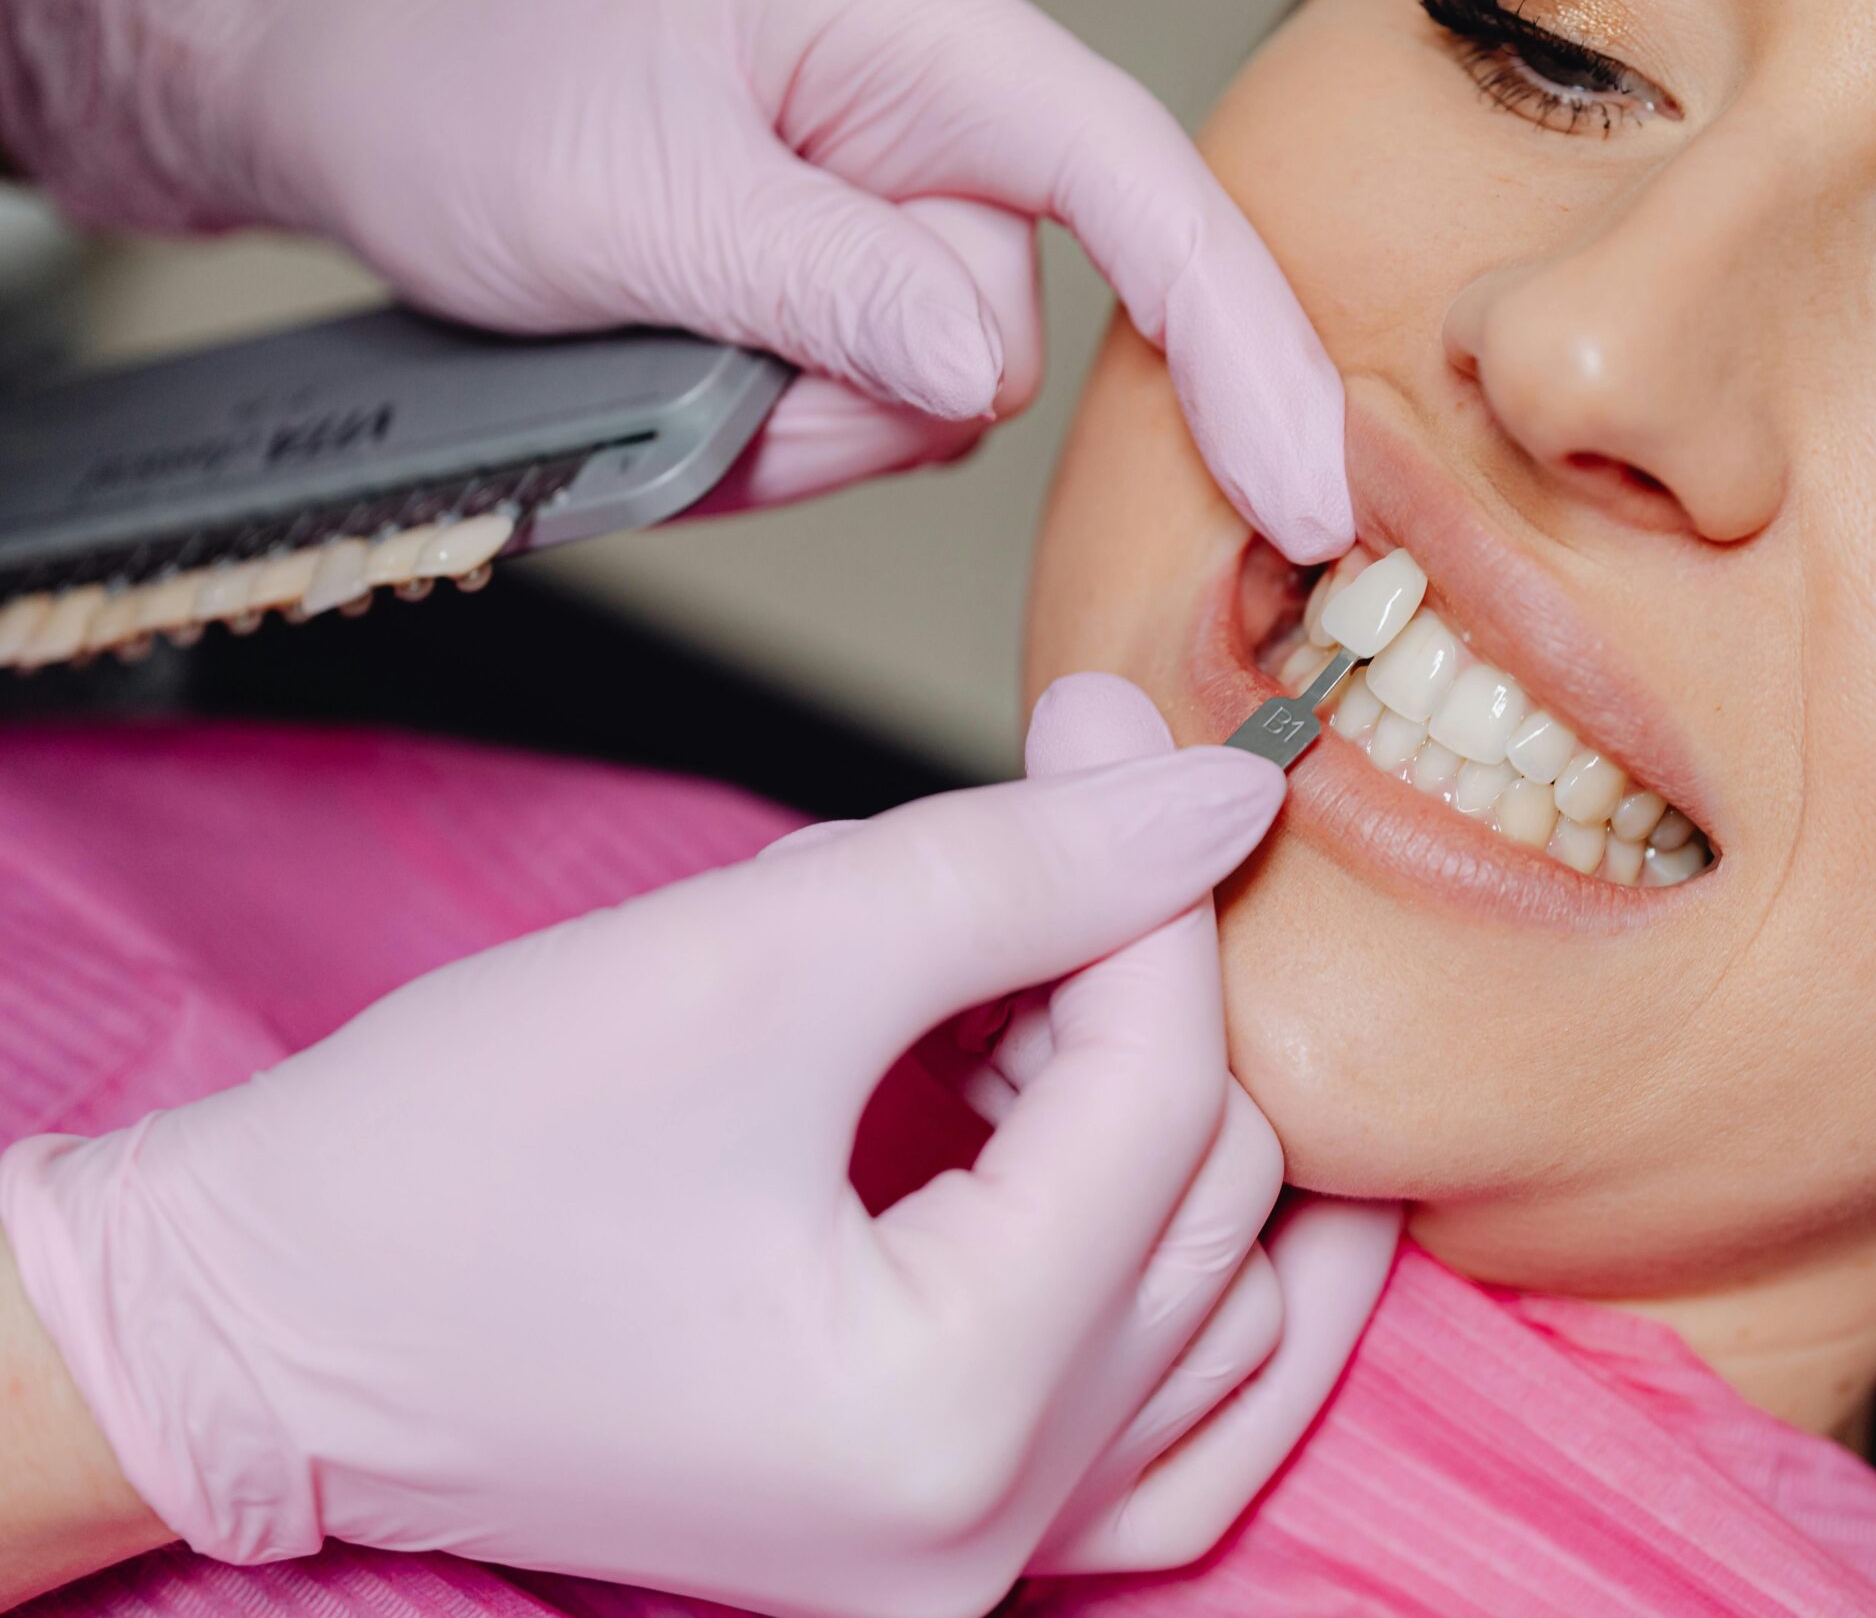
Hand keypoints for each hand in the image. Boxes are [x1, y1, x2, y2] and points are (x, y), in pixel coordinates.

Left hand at [0, 0, 1351, 556]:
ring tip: (661, 349)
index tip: (1302, 493)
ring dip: (795, 421)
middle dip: (850, 402)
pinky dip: (777, 419)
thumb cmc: (450, 59)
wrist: (339, 52)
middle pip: (1006, 332)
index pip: (1131, 185)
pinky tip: (684, 365)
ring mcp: (901, 172)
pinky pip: (872, 388)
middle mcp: (940, 93)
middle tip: (696, 371)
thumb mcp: (622, 191)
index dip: (1234, 343)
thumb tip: (982, 370)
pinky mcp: (858, 242)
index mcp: (913, 23)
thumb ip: (824, 283)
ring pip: (930, 389)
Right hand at [0, 679, 1390, 1616]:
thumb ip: (1017, 869)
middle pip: (1208, 1205)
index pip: (1161, 1103)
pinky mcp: (930, 1542)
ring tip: (1012, 1000)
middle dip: (1136, 997)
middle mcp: (985, 1531)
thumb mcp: (752, 957)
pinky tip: (1086, 1128)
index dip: (1150, 893)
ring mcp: (965, 1564)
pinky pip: (1160, 1432)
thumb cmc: (448, 1157)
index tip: (1114, 740)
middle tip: (1035, 852)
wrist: (256, 1328)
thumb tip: (1217, 803)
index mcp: (945, 1410)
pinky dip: (1157, 1267)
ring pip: (1219, 1318)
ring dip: (1152, 1124)